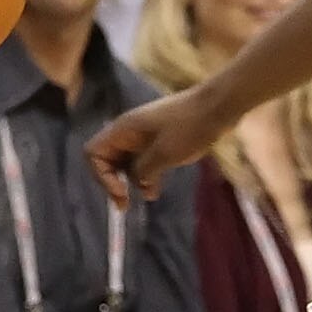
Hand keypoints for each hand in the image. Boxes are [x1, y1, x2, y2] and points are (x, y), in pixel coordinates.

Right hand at [84, 87, 229, 208]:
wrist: (218, 108)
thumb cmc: (190, 126)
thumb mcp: (164, 153)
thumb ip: (143, 171)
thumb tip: (136, 183)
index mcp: (123, 130)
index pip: (94, 154)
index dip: (102, 176)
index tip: (121, 192)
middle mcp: (128, 133)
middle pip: (106, 161)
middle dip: (113, 182)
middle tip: (125, 204)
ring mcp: (142, 138)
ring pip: (125, 164)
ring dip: (131, 182)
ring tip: (147, 196)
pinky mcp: (158, 143)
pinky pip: (142, 163)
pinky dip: (145, 177)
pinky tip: (155, 190)